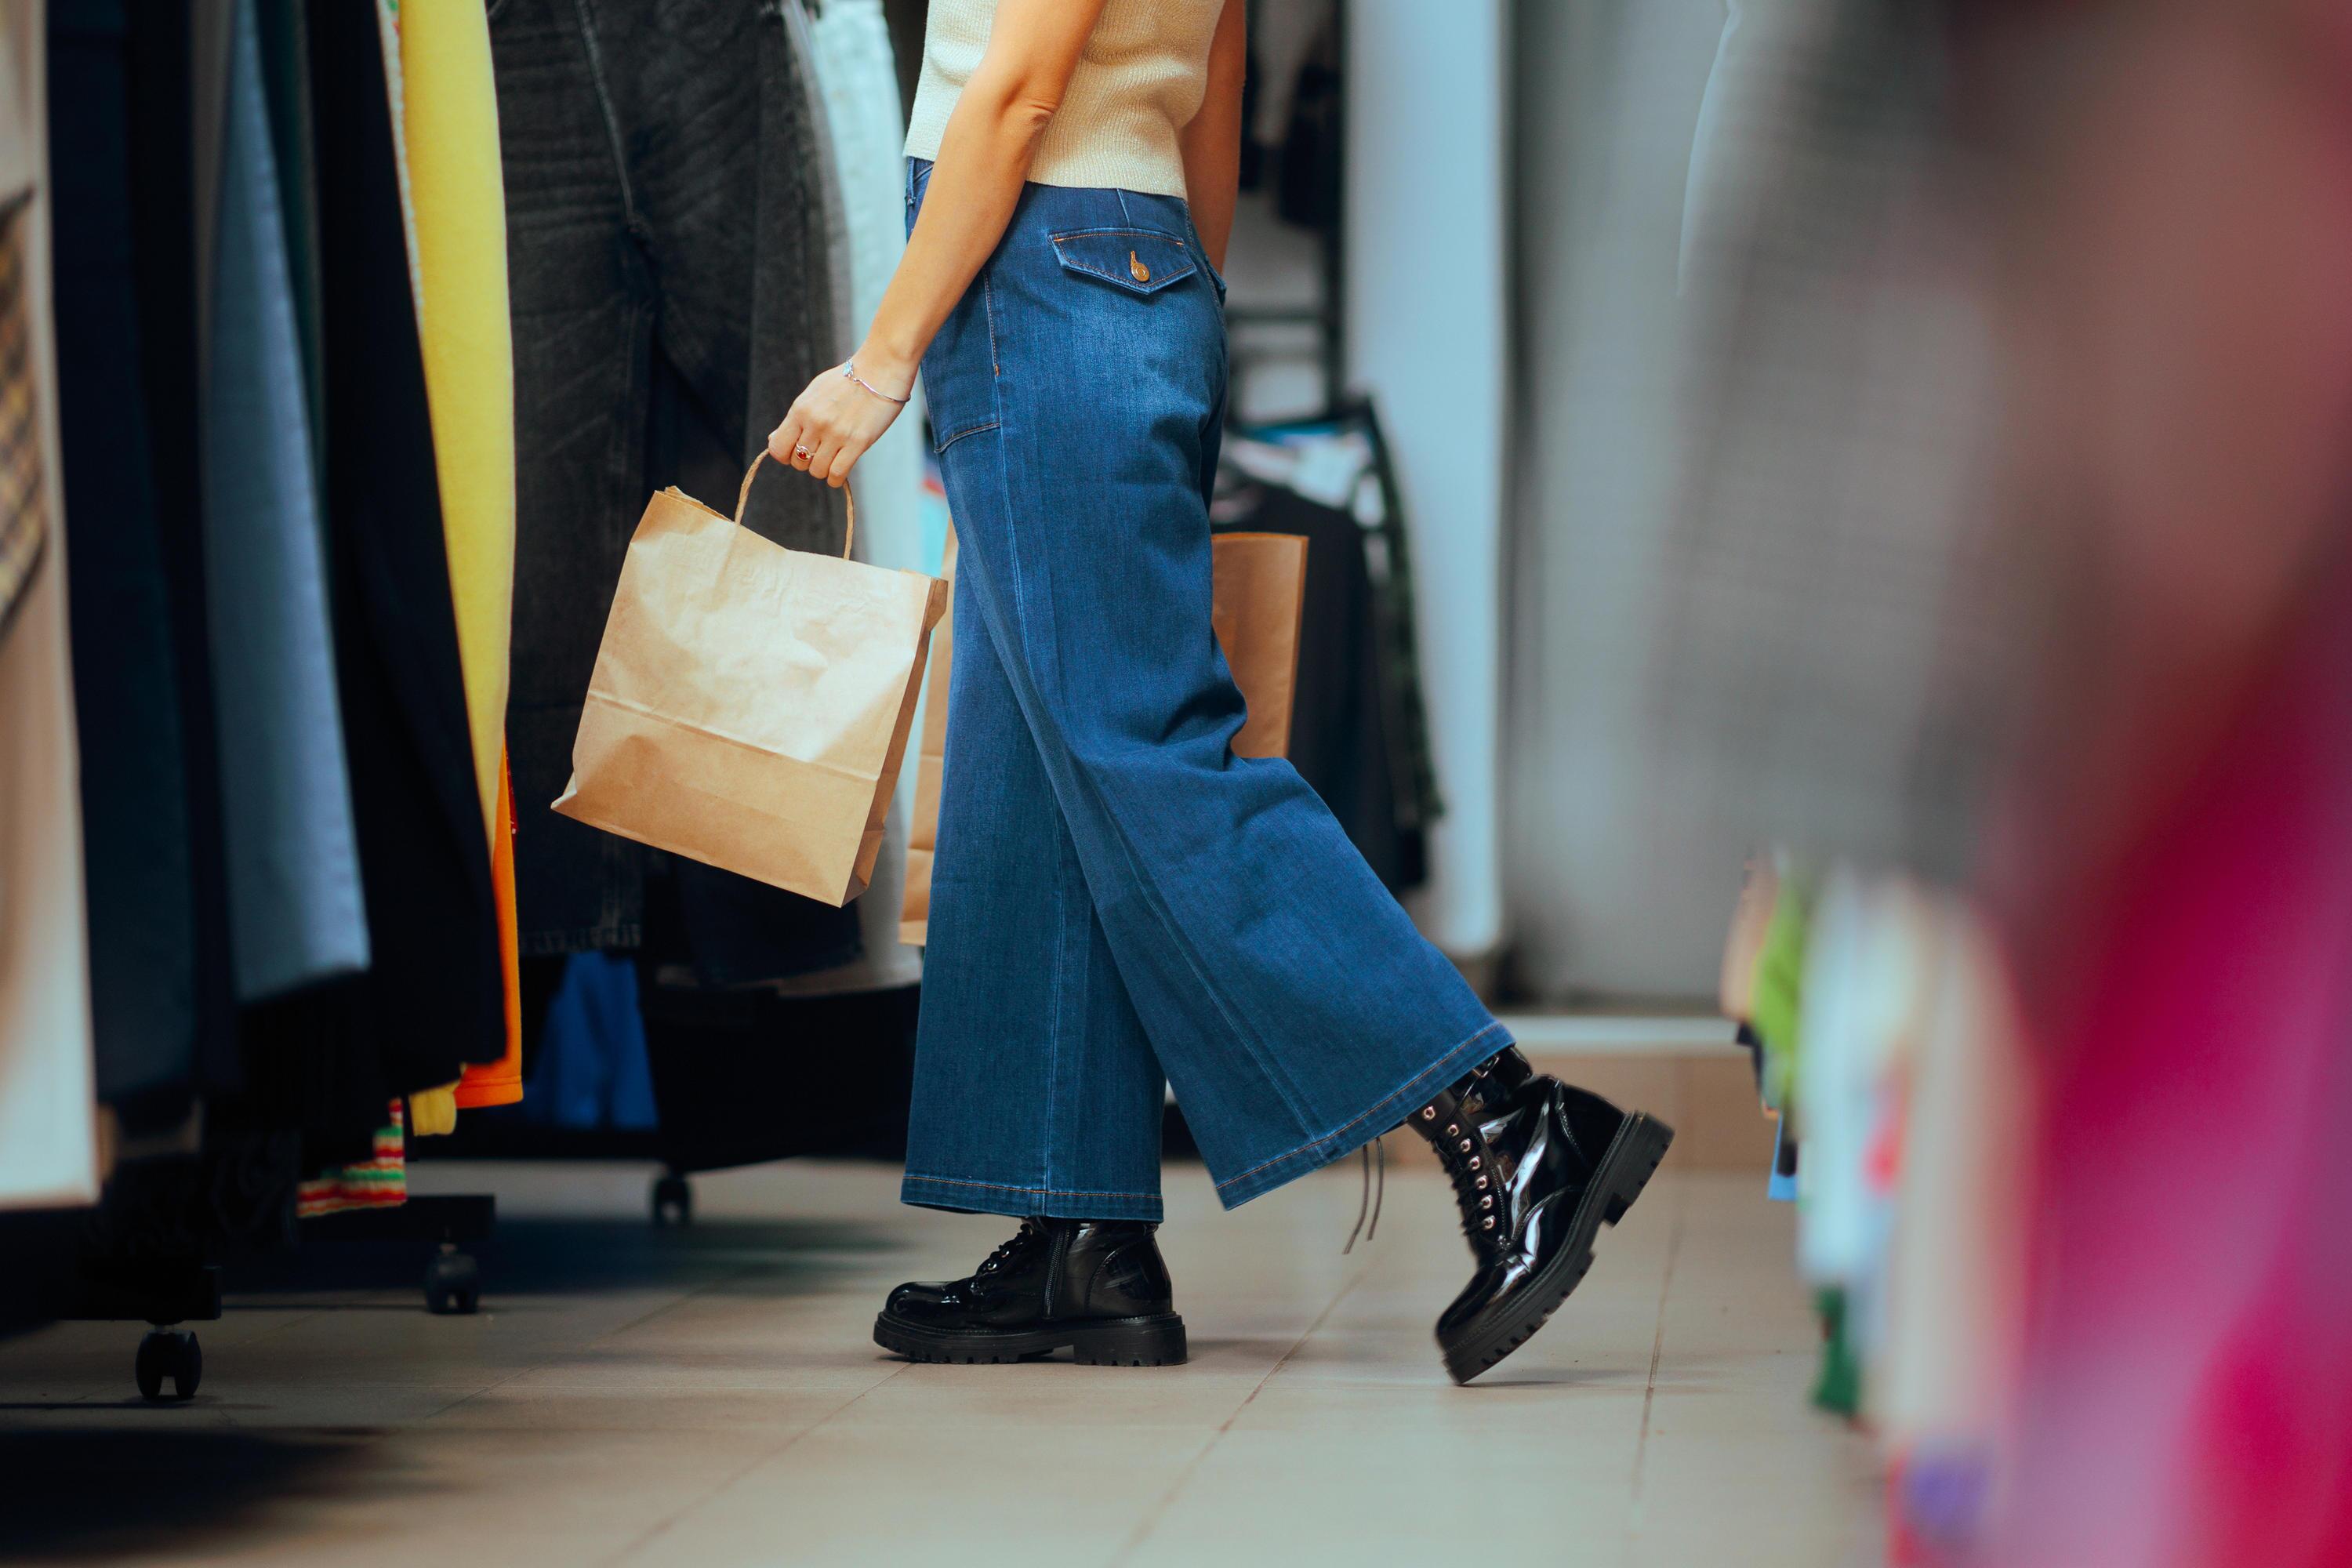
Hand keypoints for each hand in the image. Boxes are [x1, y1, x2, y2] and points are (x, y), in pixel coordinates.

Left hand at [767, 358, 911, 486]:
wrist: (880, 369)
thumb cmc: (847, 381)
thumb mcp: (814, 393)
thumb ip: (795, 418)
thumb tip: (773, 440)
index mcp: (801, 409)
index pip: (777, 447)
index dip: (784, 455)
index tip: (795, 452)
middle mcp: (816, 422)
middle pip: (798, 462)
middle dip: (807, 461)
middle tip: (820, 452)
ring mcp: (836, 433)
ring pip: (817, 471)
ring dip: (823, 470)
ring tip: (833, 458)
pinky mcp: (858, 442)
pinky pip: (837, 474)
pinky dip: (835, 479)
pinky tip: (839, 473)